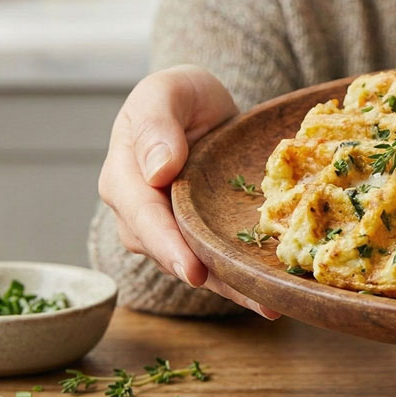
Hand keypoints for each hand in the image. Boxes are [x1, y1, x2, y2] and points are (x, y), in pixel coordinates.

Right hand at [98, 65, 279, 318]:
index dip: (168, 245)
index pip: (143, 217)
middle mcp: (140, 213)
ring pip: (195, 265)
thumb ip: (156, 124)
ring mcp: (169, 229)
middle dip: (208, 277)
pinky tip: (271, 297)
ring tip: (271, 305)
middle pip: (169, 252)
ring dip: (232, 289)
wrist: (201, 104)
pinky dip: (241, 282)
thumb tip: (158, 171)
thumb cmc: (180, 94)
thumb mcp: (167, 91)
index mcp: (124, 177)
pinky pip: (215, 262)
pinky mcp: (197, 237)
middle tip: (250, 297)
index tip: (193, 270)